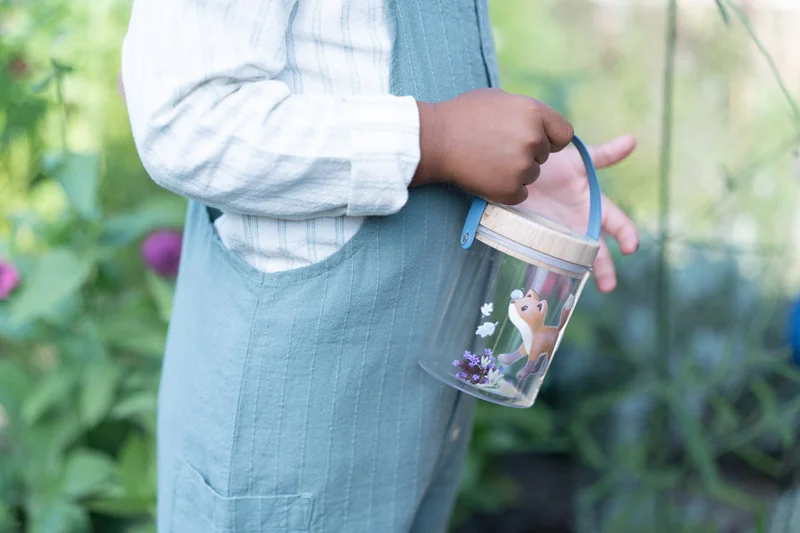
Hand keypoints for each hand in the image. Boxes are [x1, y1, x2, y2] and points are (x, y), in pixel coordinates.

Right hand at [413, 88, 573, 204]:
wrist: (435, 141)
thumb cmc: (462, 116)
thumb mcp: (498, 99)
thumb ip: (525, 111)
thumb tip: (541, 123)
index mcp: (534, 112)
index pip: (564, 134)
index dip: (549, 139)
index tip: (533, 141)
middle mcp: (533, 139)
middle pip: (544, 157)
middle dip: (525, 155)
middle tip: (496, 149)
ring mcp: (523, 166)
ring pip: (531, 176)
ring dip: (514, 173)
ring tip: (487, 161)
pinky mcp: (510, 190)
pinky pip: (519, 194)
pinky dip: (505, 190)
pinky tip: (486, 176)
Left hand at [520, 135, 639, 292]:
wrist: (519, 169)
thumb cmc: (551, 163)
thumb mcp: (577, 160)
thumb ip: (604, 154)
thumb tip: (632, 140)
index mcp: (594, 206)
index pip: (617, 223)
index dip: (626, 234)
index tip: (630, 247)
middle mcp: (580, 224)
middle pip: (596, 250)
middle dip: (603, 268)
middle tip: (608, 286)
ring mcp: (560, 234)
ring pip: (574, 260)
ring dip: (578, 276)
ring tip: (576, 295)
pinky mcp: (539, 239)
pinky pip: (546, 259)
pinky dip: (549, 272)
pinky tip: (550, 286)